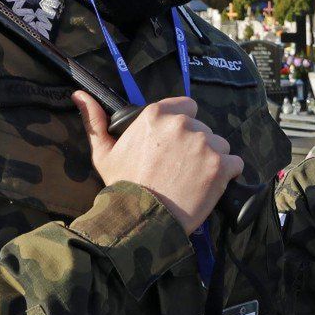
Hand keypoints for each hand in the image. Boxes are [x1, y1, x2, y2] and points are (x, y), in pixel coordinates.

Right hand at [75, 94, 244, 230]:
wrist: (141, 218)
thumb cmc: (122, 185)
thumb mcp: (104, 152)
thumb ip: (95, 121)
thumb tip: (80, 95)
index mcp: (157, 114)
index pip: (186, 106)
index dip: (183, 124)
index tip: (175, 143)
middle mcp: (183, 124)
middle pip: (202, 128)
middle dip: (195, 145)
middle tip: (180, 167)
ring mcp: (205, 144)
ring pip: (219, 145)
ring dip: (211, 159)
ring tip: (192, 179)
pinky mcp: (221, 166)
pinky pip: (235, 164)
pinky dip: (227, 174)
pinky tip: (209, 185)